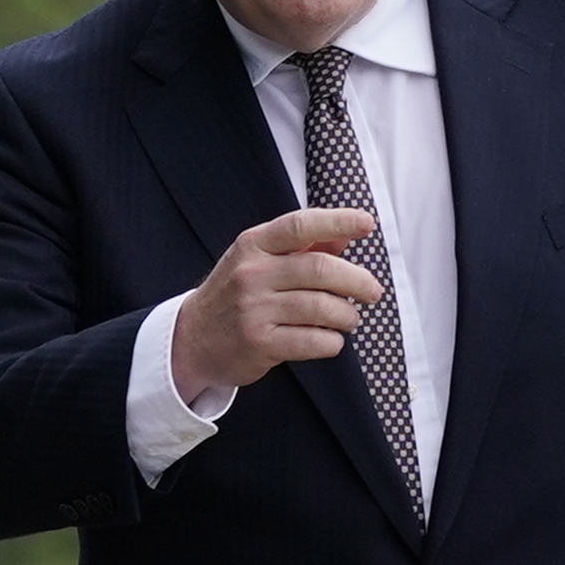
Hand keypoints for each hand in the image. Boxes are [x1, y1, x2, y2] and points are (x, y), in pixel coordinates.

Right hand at [170, 209, 387, 408]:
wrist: (192, 339)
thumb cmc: (236, 295)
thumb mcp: (260, 261)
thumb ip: (303, 246)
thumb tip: (346, 233)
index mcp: (252, 245)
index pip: (300, 225)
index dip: (337, 220)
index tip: (367, 223)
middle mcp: (251, 274)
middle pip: (320, 269)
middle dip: (357, 281)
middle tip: (373, 291)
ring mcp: (254, 310)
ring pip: (322, 308)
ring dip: (347, 315)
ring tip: (349, 318)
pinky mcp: (260, 344)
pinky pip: (313, 341)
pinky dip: (332, 341)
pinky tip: (330, 339)